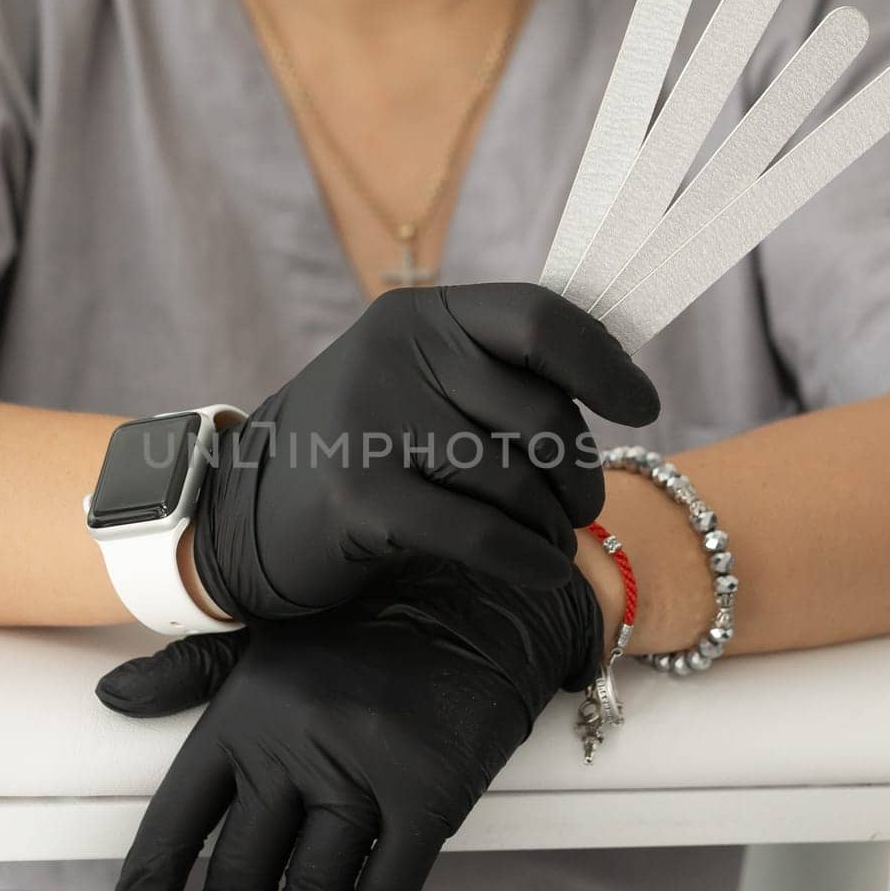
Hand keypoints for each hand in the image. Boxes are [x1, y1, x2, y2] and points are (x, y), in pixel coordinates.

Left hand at [94, 562, 601, 890]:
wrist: (475, 595)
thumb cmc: (371, 618)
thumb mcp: (268, 633)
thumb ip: (190, 673)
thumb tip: (114, 697)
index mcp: (243, 711)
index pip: (174, 824)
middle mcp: (293, 745)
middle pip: (241, 878)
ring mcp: (361, 772)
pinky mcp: (426, 795)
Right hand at [194, 283, 657, 622]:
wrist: (245, 512)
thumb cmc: (361, 451)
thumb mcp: (417, 385)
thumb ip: (496, 375)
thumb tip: (619, 385)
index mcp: (420, 318)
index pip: (539, 319)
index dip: (603, 364)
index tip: (644, 407)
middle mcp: (396, 357)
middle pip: (541, 412)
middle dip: (577, 472)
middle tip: (578, 504)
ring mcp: (373, 423)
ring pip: (515, 481)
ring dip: (550, 526)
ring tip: (548, 542)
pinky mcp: (362, 496)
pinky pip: (481, 534)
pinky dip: (525, 561)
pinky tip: (540, 572)